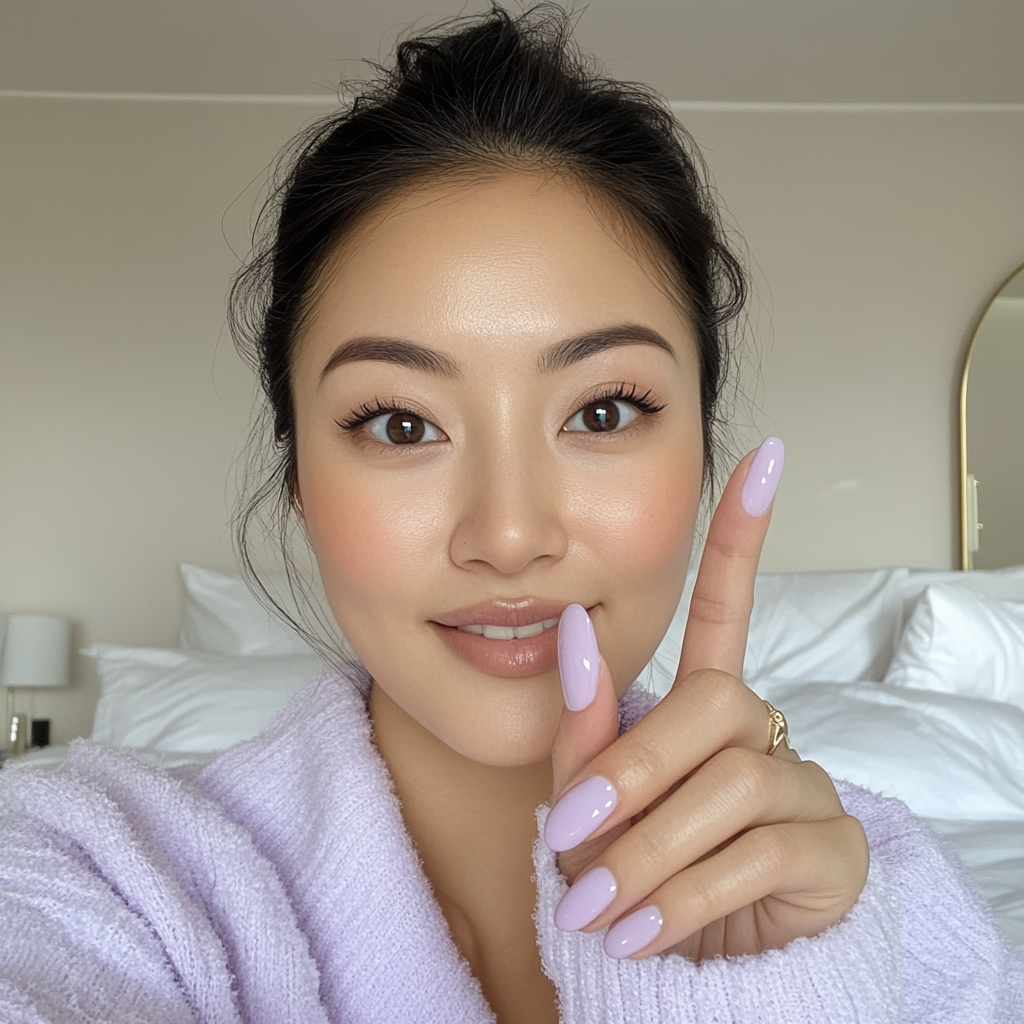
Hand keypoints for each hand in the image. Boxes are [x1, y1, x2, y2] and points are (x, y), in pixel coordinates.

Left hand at [544, 438, 868, 960]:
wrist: (666, 970)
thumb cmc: (624, 876)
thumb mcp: (586, 802)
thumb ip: (585, 725)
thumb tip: (572, 622)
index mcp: (702, 705)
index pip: (726, 606)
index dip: (740, 533)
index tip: (764, 456)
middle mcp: (761, 729)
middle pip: (713, 702)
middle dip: (632, 770)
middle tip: (572, 836)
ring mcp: (803, 786)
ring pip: (730, 781)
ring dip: (648, 849)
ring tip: (598, 904)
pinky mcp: (832, 850)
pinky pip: (760, 851)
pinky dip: (687, 893)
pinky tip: (646, 930)